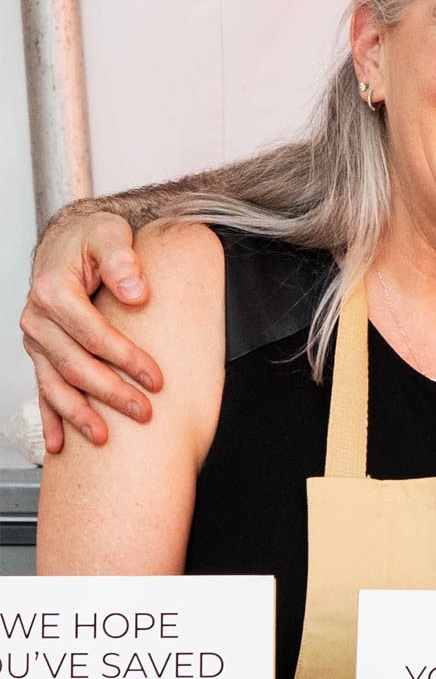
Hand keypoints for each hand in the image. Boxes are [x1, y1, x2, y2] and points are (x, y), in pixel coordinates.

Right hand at [20, 209, 160, 451]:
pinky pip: (42, 388)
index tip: (156, 378)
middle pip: (75, 365)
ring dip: (79, 413)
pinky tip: (58, 444)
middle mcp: (38, 318)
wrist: (67, 239)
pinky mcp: (41, 351)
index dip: (125, 358)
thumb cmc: (91, 237)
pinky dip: (50, 417)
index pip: (93, 334)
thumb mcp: (110, 234)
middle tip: (143, 412)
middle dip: (110, 392)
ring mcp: (37, 338)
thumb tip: (136, 292)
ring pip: (56, 383)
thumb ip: (122, 259)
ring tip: (104, 437)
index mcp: (53, 291)